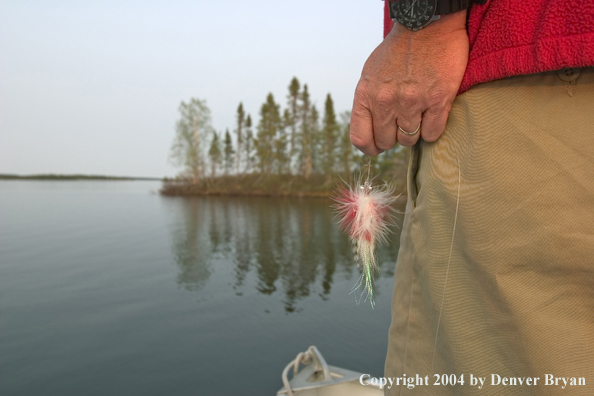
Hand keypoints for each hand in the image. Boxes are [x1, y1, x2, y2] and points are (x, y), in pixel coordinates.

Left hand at [350, 11, 468, 154]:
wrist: (426, 24)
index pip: (360, 139)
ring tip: (418, 114)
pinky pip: (432, 133)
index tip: (379, 146)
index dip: (370, 148)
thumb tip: (369, 131)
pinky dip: (432, 130)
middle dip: (394, 137)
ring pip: (409, 139)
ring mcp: (412, 102)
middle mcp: (385, 101)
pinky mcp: (437, 100)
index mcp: (366, 95)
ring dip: (413, 132)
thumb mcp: (371, 74)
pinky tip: (432, 115)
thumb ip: (368, 102)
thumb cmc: (398, 50)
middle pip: (386, 142)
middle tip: (401, 124)